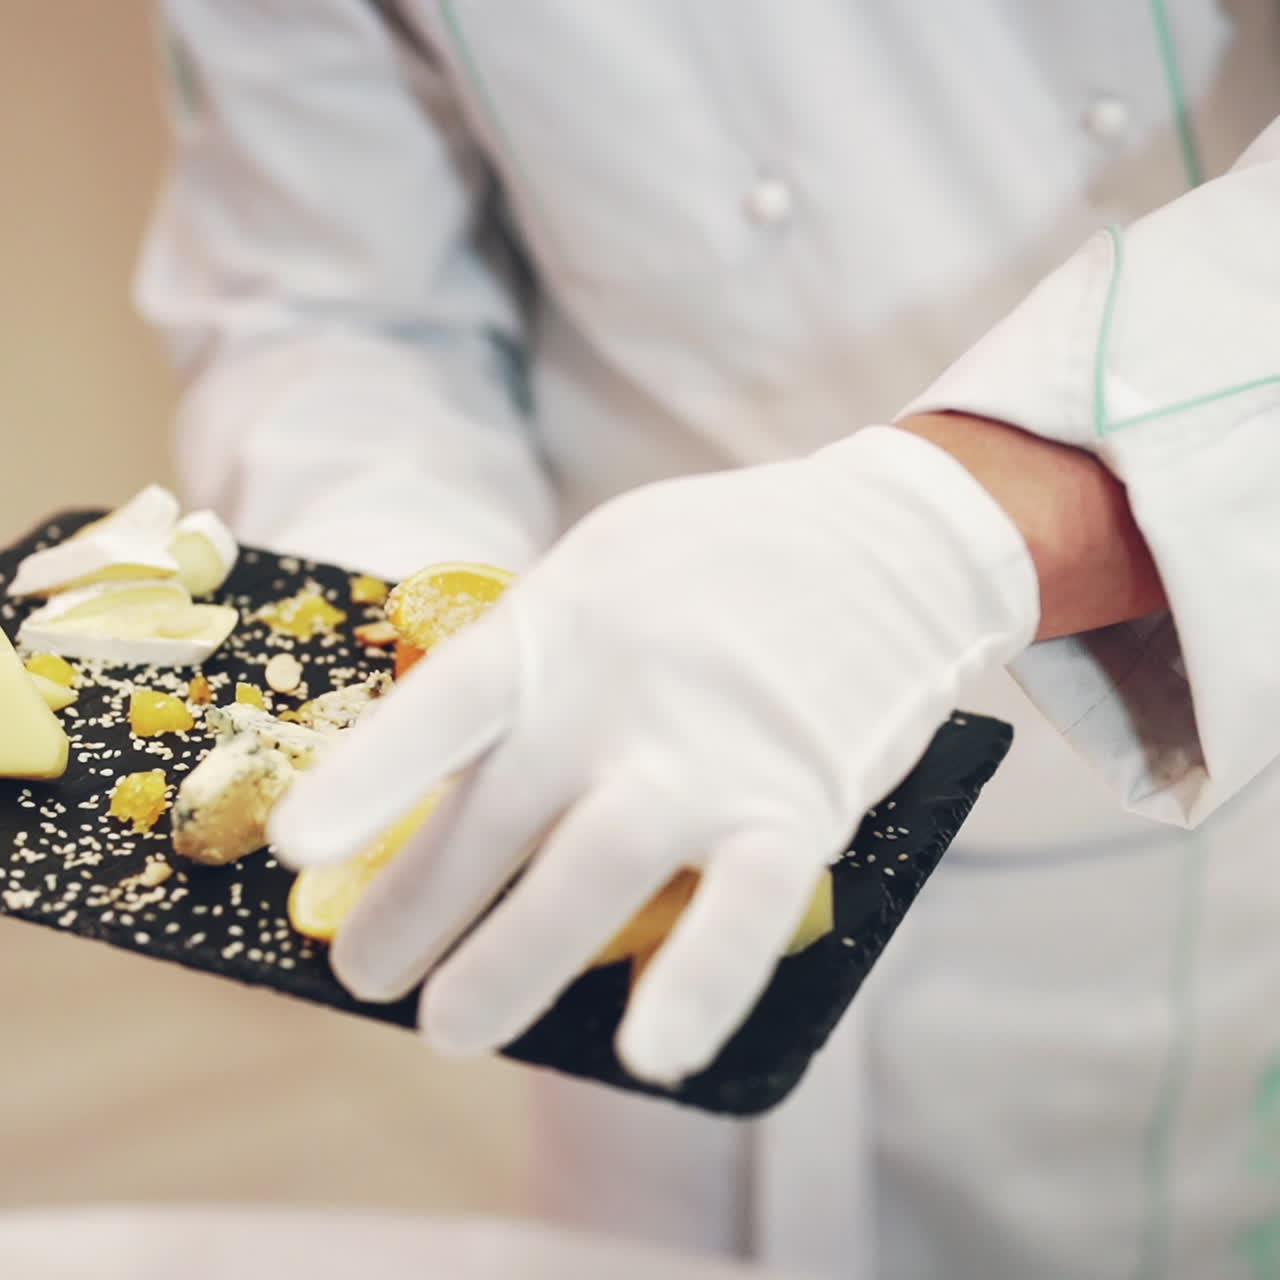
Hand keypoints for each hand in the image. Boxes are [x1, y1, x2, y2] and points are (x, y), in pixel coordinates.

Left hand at [269, 426, 1038, 1084]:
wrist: (882, 544)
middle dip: (416, 908)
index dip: (369, 778)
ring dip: (512, 963)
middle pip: (494, 818)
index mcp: (562, 627)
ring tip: (450, 1029)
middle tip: (365, 975)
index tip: (297, 848)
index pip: (445, 708)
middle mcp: (620, 696)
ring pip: (591, 874)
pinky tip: (649, 1053)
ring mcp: (707, 754)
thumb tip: (444, 770)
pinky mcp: (797, 804)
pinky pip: (745, 909)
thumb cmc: (721, 565)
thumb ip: (532, 662)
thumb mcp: (604, 573)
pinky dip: (701, 981)